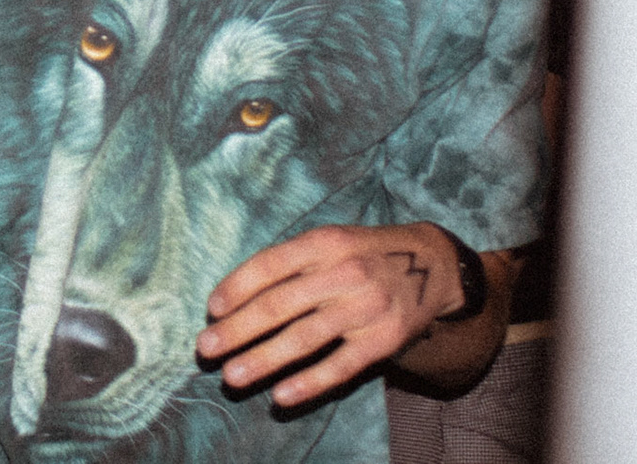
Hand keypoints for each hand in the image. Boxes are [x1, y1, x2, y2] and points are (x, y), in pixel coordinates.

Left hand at [196, 222, 461, 406]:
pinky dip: (309, 383)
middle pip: (280, 305)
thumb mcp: (328, 241)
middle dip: (238, 329)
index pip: (270, 265)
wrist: (431, 265)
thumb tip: (233, 297)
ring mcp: (365, 308)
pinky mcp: (383, 340)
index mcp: (323, 242)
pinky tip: (281, 395)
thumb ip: (287, 263)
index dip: (236, 288)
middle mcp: (344, 272)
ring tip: (231, 376)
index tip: (211, 311)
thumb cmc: (361, 254)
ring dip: (263, 359)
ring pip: (304, 338)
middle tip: (205, 349)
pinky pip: (340, 366)